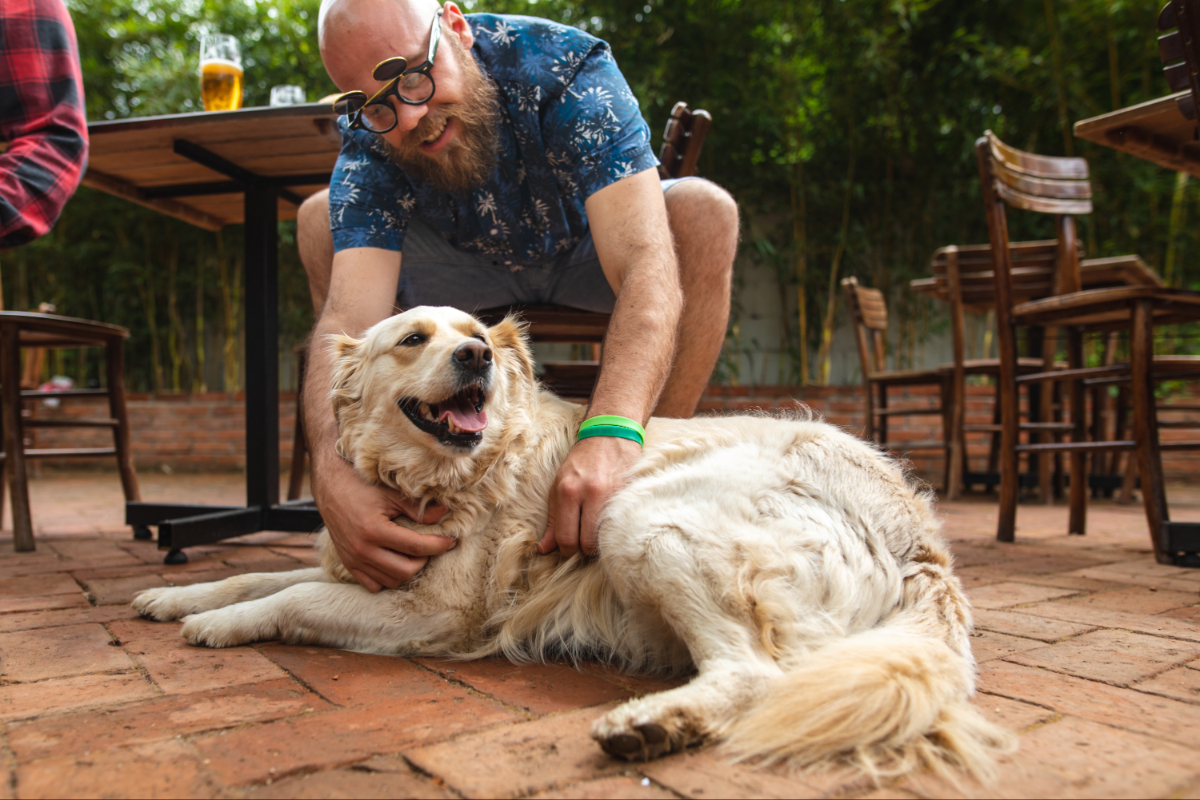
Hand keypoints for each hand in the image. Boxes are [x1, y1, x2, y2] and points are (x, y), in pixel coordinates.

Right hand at [314, 452, 453, 591]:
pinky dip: (388, 577)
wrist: (330, 486)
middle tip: (430, 545)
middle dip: (424, 559)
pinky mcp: (348, 564)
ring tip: (413, 553)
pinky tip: (394, 561)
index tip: (452, 541)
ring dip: (407, 569)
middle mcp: (362, 550)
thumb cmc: (361, 486)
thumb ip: (418, 508)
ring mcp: (354, 560)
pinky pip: (373, 585)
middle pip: (406, 570)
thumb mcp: (391, 493)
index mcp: (374, 531)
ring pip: (391, 580)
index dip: (439, 545)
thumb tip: (445, 514)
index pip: (416, 548)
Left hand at [538, 434, 640, 557]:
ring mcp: (612, 495)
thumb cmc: (582, 462)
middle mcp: (589, 493)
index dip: (567, 550)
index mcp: (568, 492)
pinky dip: (613, 530)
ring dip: (600, 543)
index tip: (570, 547)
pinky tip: (611, 524)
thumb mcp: (560, 487)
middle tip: (584, 542)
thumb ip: (553, 520)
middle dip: (584, 550)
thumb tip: (543, 549)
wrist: (611, 435)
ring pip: (603, 538)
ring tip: (597, 533)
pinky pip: (619, 526)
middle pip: (585, 543)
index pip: (565, 537)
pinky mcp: (629, 495)